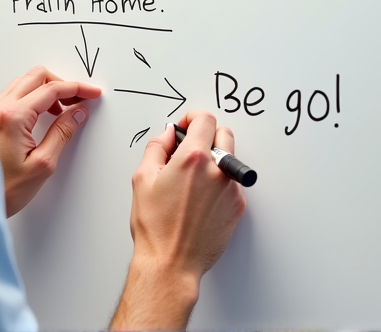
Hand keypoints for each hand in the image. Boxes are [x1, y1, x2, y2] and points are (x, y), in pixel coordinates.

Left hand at [0, 66, 101, 216]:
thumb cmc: (4, 190)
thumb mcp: (42, 164)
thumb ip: (62, 133)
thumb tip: (77, 113)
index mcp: (13, 117)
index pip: (51, 89)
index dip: (77, 88)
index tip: (92, 93)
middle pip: (36, 76)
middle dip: (62, 84)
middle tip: (79, 98)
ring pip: (24, 82)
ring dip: (47, 89)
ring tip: (63, 108)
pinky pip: (14, 94)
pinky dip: (33, 96)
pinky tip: (44, 112)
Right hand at [110, 111, 245, 330]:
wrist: (171, 263)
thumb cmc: (155, 226)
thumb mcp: (142, 178)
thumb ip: (157, 147)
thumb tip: (169, 135)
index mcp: (193, 159)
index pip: (205, 119)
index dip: (193, 117)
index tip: (186, 124)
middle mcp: (217, 171)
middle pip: (223, 133)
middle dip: (207, 134)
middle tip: (190, 148)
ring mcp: (231, 189)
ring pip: (228, 159)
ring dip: (213, 160)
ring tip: (191, 180)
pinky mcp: (238, 207)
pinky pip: (231, 182)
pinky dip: (218, 182)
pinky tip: (199, 198)